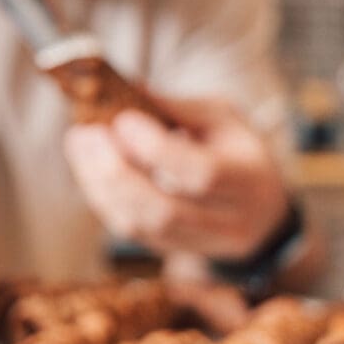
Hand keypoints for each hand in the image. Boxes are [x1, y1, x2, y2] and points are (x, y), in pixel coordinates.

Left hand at [63, 97, 291, 261]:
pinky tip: (90, 171)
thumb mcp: (223, 119)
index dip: (156, 149)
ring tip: (80, 148)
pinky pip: (134, 234)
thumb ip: (180, 108)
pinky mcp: (177, 253)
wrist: (263, 211)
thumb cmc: (237, 151)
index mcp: (248, 179)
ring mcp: (204, 245)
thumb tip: (129, 89)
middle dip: (116, 171)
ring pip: (143, 227)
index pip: (201, 173)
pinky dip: (105, 201)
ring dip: (101, 187)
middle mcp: (231, 221)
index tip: (122, 120)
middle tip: (86, 135)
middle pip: (165, 210)